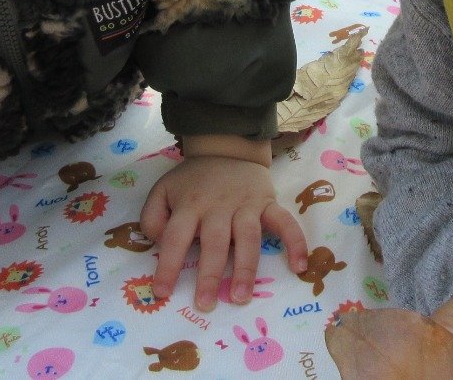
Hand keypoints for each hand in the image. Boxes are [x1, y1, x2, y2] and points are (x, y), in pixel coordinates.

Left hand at [140, 134, 308, 311]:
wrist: (227, 148)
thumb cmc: (193, 179)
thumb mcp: (163, 190)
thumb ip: (152, 216)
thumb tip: (159, 243)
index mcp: (190, 203)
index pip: (176, 236)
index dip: (168, 265)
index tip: (162, 292)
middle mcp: (218, 205)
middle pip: (214, 242)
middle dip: (210, 275)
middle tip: (205, 304)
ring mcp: (246, 204)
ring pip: (248, 238)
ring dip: (246, 268)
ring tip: (241, 297)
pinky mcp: (268, 203)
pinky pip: (285, 222)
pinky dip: (295, 242)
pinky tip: (299, 266)